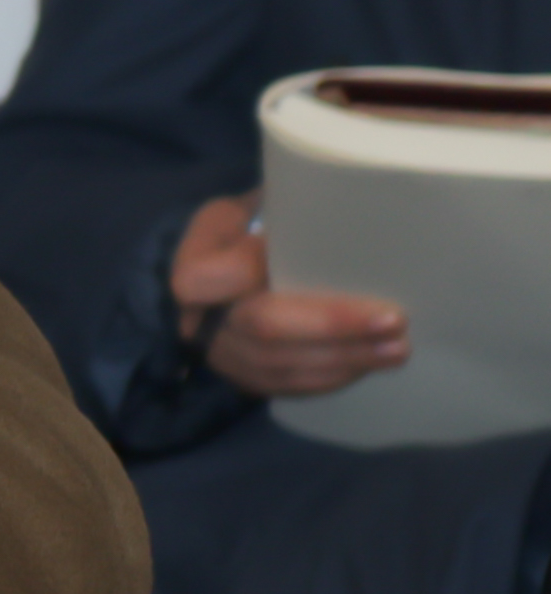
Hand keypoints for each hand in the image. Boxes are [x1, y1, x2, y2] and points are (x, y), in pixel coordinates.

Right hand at [171, 191, 406, 399]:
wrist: (227, 272)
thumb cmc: (250, 230)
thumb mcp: (250, 207)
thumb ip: (280, 213)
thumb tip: (336, 213)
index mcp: (195, 268)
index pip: (209, 277)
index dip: (258, 270)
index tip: (319, 256)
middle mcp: (200, 320)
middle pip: (262, 328)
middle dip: (331, 326)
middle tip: (394, 320)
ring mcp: (224, 355)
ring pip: (281, 365)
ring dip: (344, 358)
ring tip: (397, 347)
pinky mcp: (249, 379)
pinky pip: (291, 386)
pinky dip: (335, 376)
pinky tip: (371, 363)